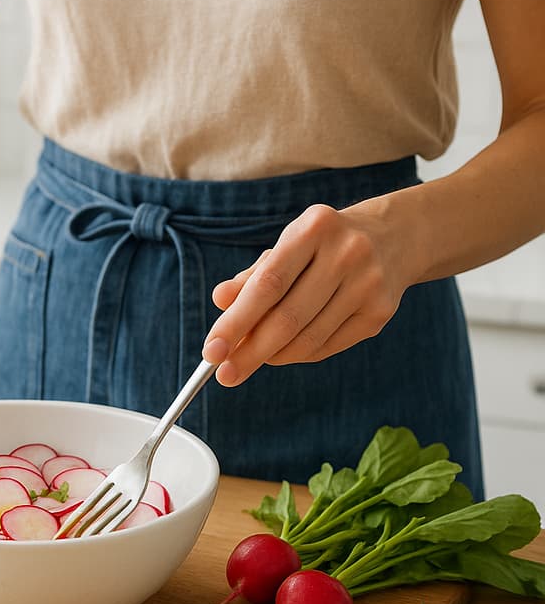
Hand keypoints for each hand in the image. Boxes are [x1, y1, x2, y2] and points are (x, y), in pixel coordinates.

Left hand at [201, 201, 410, 385]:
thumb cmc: (321, 246)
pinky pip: (327, 346)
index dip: (236, 321)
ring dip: (272, 356)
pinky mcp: (381, 312)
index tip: (211, 351)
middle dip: (250, 352)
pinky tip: (282, 352)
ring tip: (248, 361)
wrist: (393, 238)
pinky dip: (297, 355)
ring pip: (308, 338)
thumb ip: (252, 277)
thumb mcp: (286, 248)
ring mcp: (368, 284)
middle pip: (288, 318)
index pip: (267, 285)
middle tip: (223, 374)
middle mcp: (346, 254)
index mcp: (314, 229)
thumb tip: (220, 300)